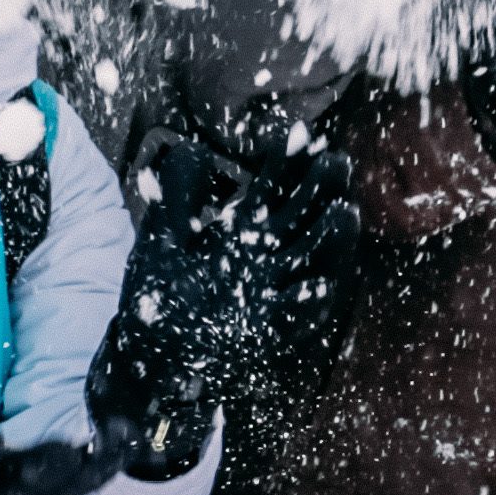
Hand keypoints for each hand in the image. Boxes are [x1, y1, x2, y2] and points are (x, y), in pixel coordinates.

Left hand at [89, 136, 365, 476]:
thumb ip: (176, 197)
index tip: (301, 136)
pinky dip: (311, 300)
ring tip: (343, 211)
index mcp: (238, 231)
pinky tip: (324, 284)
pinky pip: (298, 312)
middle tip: (336, 161)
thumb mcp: (160, 240)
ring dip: (329, 237)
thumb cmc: (157, 298)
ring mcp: (271, 290)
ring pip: (309, 257)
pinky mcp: (270, 327)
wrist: (151, 358)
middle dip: (318, 188)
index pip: (269, 188)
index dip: (285, 163)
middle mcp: (262, 257)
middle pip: (298, 214)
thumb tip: (189, 149)